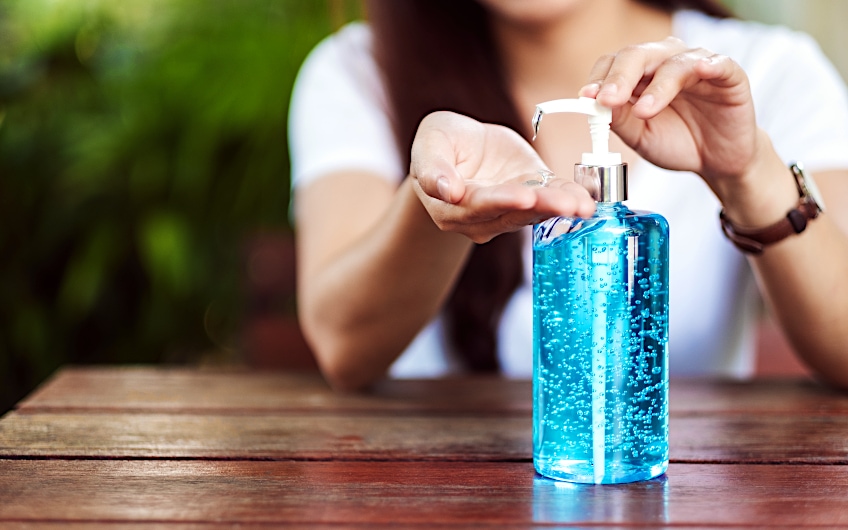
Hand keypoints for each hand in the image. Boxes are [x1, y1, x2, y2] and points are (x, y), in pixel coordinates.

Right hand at [410, 111, 595, 242]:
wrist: (459, 146)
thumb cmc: (440, 145)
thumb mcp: (429, 144)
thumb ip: (432, 169)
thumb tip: (449, 191)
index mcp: (451, 207)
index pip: (477, 205)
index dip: (501, 200)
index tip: (523, 196)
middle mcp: (480, 218)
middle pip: (511, 213)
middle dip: (541, 207)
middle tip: (565, 205)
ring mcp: (508, 211)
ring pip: (534, 211)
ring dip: (560, 208)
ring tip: (583, 206)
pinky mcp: (531, 196)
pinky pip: (551, 200)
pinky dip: (570, 198)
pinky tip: (588, 200)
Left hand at [580, 37, 767, 195]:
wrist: (716, 160)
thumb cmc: (675, 141)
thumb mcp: (639, 136)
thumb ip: (618, 118)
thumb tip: (595, 104)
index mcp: (640, 75)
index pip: (613, 63)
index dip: (599, 78)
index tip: (586, 97)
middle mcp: (665, 63)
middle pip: (638, 55)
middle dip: (620, 77)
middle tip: (608, 100)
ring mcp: (698, 65)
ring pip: (674, 62)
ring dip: (656, 87)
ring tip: (643, 111)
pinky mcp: (729, 76)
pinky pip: (720, 63)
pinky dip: (709, 64)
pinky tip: (701, 69)